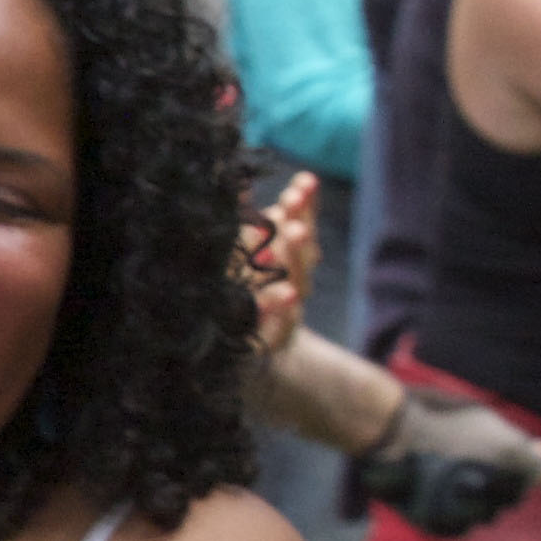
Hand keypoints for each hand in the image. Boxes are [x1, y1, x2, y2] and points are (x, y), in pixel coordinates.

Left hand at [239, 169, 317, 358]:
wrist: (244, 359)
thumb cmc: (240, 300)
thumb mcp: (238, 260)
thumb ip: (245, 226)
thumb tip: (238, 180)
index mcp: (285, 262)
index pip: (299, 228)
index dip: (303, 206)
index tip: (303, 181)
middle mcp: (291, 285)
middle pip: (301, 253)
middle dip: (299, 225)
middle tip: (294, 201)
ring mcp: (284, 314)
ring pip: (295, 284)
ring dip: (295, 257)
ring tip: (294, 234)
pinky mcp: (270, 342)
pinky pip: (276, 325)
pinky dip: (279, 308)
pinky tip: (283, 293)